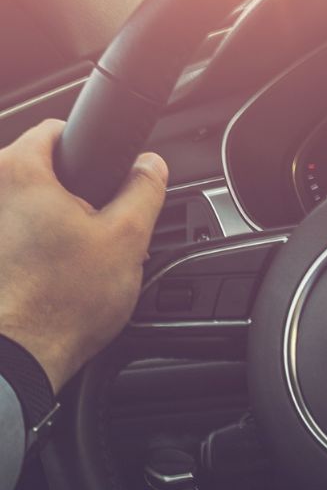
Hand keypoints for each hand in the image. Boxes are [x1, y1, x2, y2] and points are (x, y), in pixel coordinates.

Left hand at [0, 120, 167, 390]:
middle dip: (70, 197)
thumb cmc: (60, 305)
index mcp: (17, 171)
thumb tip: (151, 166)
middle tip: (96, 235)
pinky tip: (47, 282)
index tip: (107, 179)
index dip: (93, 152)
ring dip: (47, 226)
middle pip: (38, 172)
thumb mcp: (127, 240)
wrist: (15, 360)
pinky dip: (26, 252)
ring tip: (72, 265)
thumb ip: (144, 190)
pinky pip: (9, 239)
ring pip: (22, 210)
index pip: (56, 129)